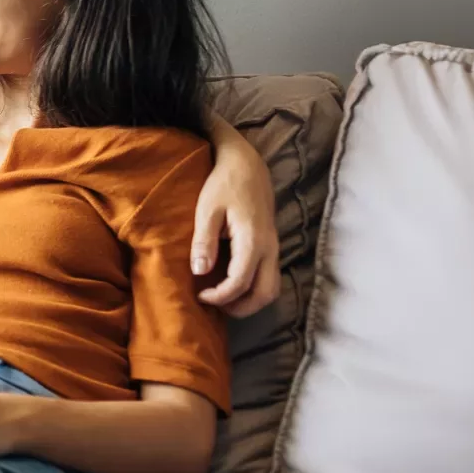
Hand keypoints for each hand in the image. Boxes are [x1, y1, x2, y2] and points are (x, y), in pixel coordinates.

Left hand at [192, 129, 280, 317]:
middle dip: (241, 307)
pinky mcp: (271, 245)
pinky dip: (253, 288)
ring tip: (223, 297)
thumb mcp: (207, 210)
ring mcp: (274, 247)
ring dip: (250, 300)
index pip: (240, 283)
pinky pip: (269, 276)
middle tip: (214, 304)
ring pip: (272, 288)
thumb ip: (204, 242)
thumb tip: (199, 272)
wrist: (246, 164)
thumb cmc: (224, 184)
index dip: (219, 296)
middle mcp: (270, 248)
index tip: (199, 295)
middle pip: (265, 294)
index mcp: (253, 241)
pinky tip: (231, 283)